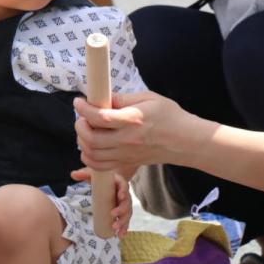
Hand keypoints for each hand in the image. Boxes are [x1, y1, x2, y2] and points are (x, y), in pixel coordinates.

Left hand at [70, 168, 132, 237]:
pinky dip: (124, 228)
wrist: (105, 184)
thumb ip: (84, 174)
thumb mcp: (92, 175)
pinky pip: (125, 221)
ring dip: (123, 221)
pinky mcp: (122, 213)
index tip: (120, 196)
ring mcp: (124, 204)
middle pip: (127, 202)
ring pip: (127, 213)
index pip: (124, 185)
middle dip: (121, 210)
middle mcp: (124, 194)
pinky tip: (120, 235)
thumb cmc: (99, 179)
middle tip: (113, 214)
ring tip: (115, 228)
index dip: (124, 190)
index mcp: (119, 183)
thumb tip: (73, 174)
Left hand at [74, 90, 195, 171]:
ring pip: (92, 154)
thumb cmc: (169, 116)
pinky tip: (89, 146)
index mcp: (133, 120)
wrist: (185, 141)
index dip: (83, 109)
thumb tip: (102, 97)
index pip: (100, 117)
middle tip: (82, 116)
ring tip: (86, 130)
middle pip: (92, 138)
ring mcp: (126, 154)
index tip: (79, 102)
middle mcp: (127, 140)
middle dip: (80, 126)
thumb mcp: (149, 98)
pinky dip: (89, 157)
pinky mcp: (126, 163)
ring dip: (82, 141)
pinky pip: (100, 166)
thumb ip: (123, 98)